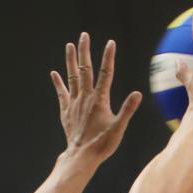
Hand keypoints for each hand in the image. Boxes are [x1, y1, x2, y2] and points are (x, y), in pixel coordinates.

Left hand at [50, 32, 141, 167]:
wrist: (81, 156)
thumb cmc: (102, 144)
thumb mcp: (119, 128)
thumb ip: (127, 110)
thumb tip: (137, 93)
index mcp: (100, 100)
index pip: (105, 73)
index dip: (108, 57)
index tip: (110, 42)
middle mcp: (85, 98)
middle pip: (85, 69)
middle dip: (84, 51)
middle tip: (83, 35)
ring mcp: (74, 103)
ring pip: (72, 77)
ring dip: (70, 60)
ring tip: (69, 45)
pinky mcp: (66, 111)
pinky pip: (62, 93)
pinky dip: (58, 82)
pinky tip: (54, 73)